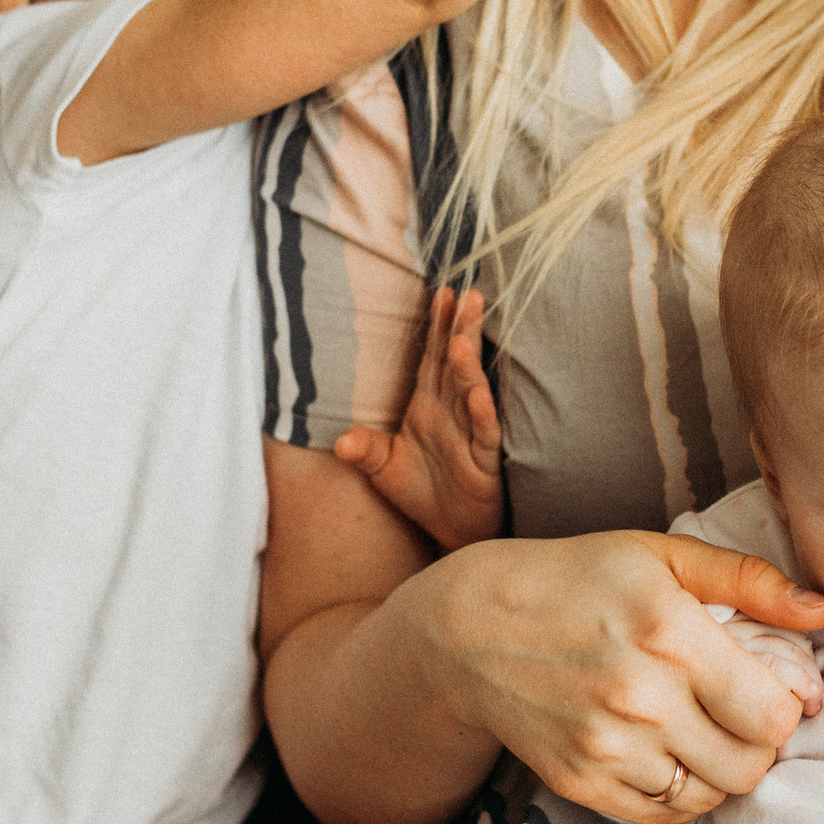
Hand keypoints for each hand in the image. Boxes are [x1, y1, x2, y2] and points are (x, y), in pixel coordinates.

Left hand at [334, 287, 502, 550]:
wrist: (450, 531)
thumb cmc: (421, 492)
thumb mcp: (383, 469)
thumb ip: (365, 450)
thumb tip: (340, 440)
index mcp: (428, 406)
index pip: (433, 359)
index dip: (437, 327)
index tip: (442, 292)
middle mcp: (452, 413)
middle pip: (455, 365)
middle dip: (461, 330)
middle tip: (468, 294)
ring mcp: (470, 436)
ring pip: (470, 394)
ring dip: (468, 368)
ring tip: (464, 338)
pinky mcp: (483, 463)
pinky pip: (483, 436)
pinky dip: (482, 417)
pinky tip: (479, 397)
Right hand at [407, 529, 823, 823]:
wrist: (473, 629)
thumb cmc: (577, 580)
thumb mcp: (662, 556)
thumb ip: (750, 580)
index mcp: (672, 633)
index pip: (773, 715)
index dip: (784, 707)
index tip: (766, 687)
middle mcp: (641, 698)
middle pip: (750, 764)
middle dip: (758, 743)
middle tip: (736, 712)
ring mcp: (608, 748)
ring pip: (711, 794)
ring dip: (719, 767)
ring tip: (697, 727)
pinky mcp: (582, 784)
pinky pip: (664, 813)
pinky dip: (677, 789)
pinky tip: (663, 749)